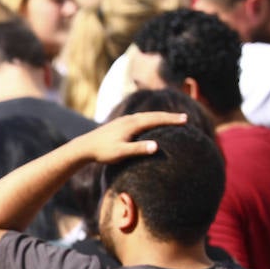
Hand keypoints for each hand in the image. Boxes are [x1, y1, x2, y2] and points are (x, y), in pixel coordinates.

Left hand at [72, 112, 187, 164]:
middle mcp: (129, 119)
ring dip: (159, 116)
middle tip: (184, 118)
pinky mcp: (119, 124)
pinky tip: (150, 122)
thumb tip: (156, 146)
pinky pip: (139, 118)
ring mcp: (124, 120)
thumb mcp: (121, 153)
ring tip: (171, 119)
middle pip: (153, 115)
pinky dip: (149, 118)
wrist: (84, 147)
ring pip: (146, 115)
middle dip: (169, 116)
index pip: (156, 119)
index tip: (185, 119)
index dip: (171, 120)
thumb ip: (138, 149)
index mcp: (132, 124)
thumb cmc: (103, 152)